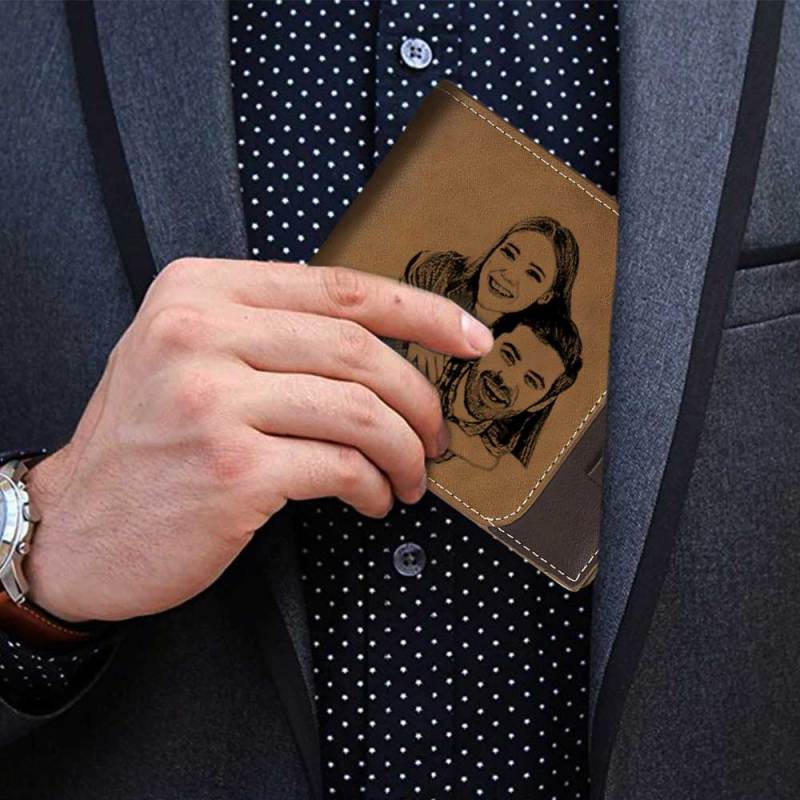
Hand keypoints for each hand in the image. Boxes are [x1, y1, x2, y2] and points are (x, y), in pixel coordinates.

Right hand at [23, 258, 493, 622]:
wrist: (76, 526)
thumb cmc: (146, 442)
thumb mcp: (185, 355)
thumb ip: (267, 331)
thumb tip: (377, 344)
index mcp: (198, 292)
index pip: (339, 287)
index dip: (422, 313)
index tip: (471, 339)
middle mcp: (200, 334)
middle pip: (358, 350)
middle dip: (420, 398)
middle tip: (436, 434)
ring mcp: (212, 402)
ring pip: (360, 411)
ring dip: (405, 450)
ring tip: (409, 476)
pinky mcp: (231, 471)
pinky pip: (340, 467)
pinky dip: (373, 485)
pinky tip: (372, 498)